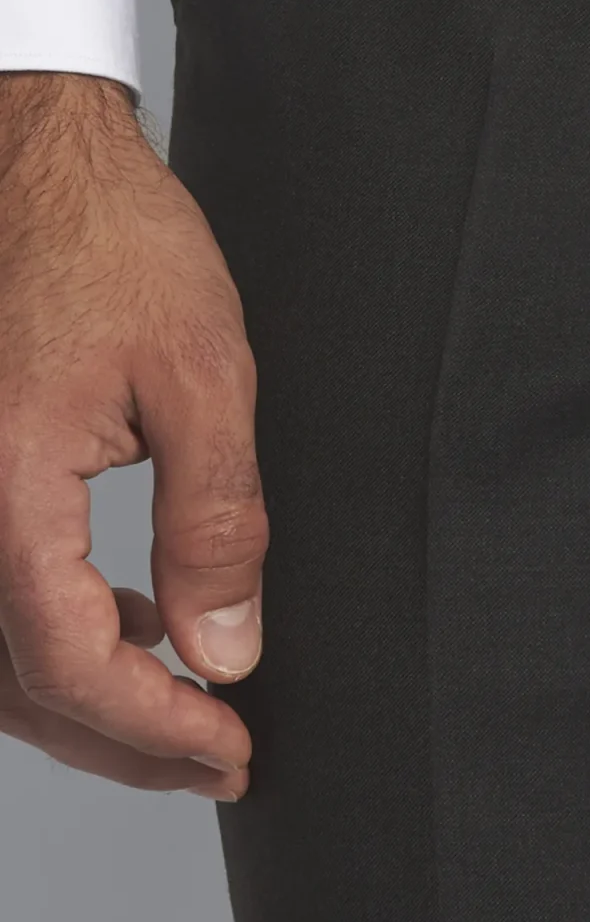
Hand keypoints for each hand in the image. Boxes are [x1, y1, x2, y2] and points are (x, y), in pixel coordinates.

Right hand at [0, 73, 264, 797]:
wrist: (34, 162)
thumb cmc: (113, 244)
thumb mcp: (202, 374)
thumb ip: (215, 522)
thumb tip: (227, 648)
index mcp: (3, 493)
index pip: (69, 666)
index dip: (156, 727)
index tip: (234, 746)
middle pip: (19, 688)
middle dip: (123, 741)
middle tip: (220, 759)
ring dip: (85, 701)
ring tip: (189, 707)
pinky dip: (51, 637)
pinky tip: (136, 623)